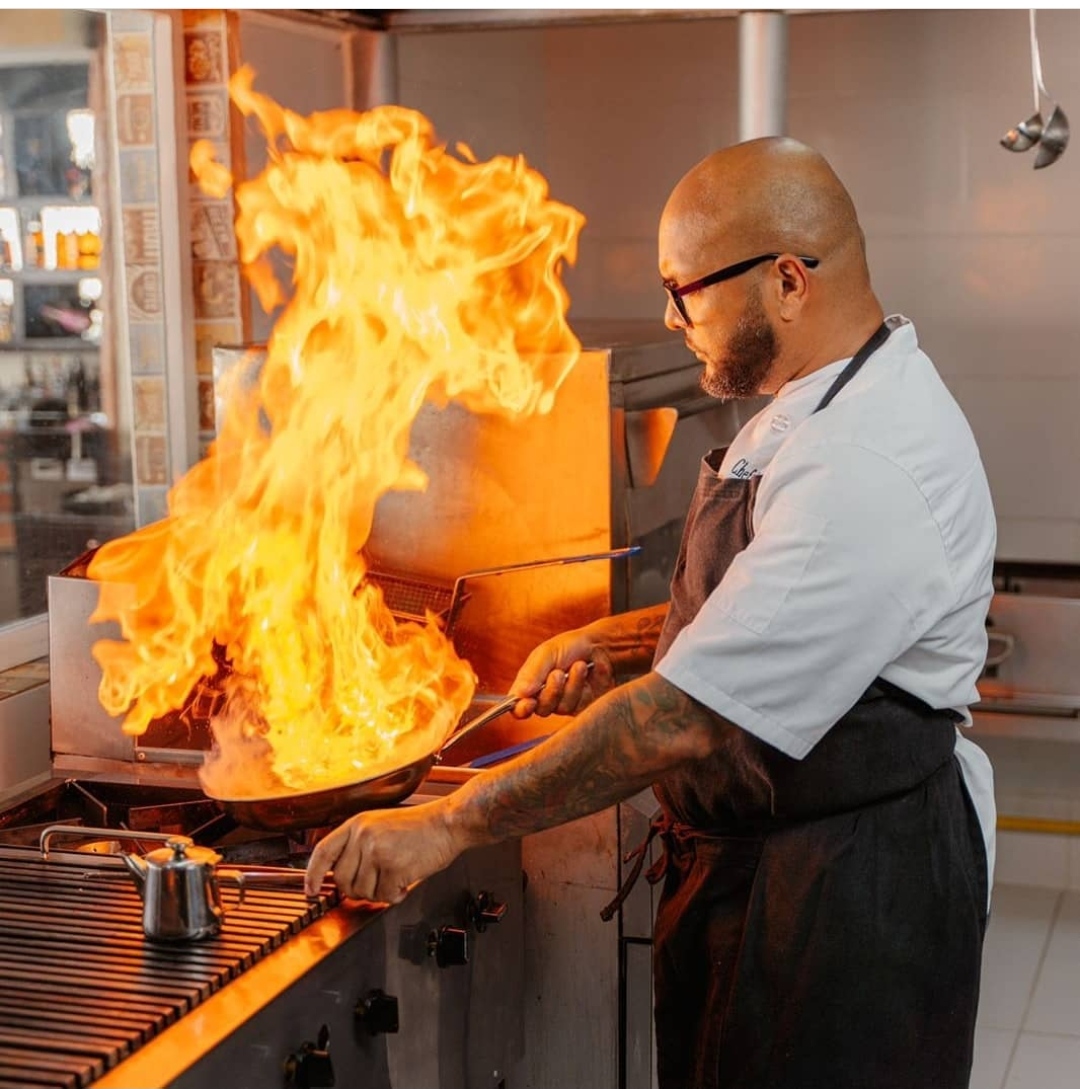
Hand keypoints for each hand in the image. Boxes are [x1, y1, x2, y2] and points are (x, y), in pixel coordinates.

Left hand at [305, 799, 459, 901]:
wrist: (448, 822)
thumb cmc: (420, 826)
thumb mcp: (380, 825)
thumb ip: (358, 845)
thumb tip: (342, 876)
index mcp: (357, 824)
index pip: (323, 852)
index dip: (312, 875)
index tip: (311, 890)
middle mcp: (363, 836)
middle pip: (342, 880)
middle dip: (358, 889)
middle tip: (377, 883)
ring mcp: (377, 851)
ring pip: (363, 891)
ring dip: (380, 892)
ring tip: (396, 876)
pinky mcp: (393, 867)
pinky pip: (384, 896)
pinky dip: (396, 895)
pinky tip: (406, 880)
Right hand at [509, 627, 616, 718]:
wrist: (600, 645)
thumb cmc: (570, 647)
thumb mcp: (547, 653)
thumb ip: (532, 673)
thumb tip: (519, 694)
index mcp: (531, 685)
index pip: (518, 706)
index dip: (521, 709)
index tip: (528, 703)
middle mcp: (546, 697)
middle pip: (541, 710)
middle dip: (551, 692)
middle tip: (558, 673)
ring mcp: (565, 703)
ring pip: (561, 708)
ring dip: (570, 685)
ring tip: (578, 665)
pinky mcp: (583, 706)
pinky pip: (578, 706)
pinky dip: (581, 686)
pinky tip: (585, 670)